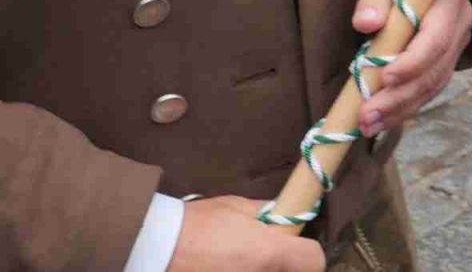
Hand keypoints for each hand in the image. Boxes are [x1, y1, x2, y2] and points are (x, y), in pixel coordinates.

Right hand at [166, 196, 322, 271]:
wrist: (157, 246)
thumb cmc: (198, 223)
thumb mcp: (236, 206)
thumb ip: (265, 212)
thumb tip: (279, 213)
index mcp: (271, 252)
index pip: (314, 260)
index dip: (307, 252)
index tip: (295, 245)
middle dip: (282, 265)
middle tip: (261, 253)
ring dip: (261, 270)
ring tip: (236, 259)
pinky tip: (224, 267)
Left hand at [348, 0, 471, 135]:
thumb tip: (365, 24)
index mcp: (450, 0)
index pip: (435, 40)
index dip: (411, 63)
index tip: (383, 78)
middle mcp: (460, 25)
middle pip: (434, 71)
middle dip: (399, 97)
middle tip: (366, 117)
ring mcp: (456, 45)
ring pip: (432, 85)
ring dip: (400, 109)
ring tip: (366, 126)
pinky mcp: (445, 59)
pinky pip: (428, 88)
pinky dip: (406, 105)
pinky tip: (382, 120)